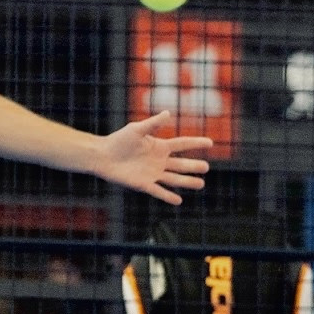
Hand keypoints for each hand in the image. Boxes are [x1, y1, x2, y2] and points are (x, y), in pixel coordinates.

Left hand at [96, 110, 214, 204]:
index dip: (196, 143)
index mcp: (159, 146)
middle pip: (181, 164)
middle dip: (193, 166)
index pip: (182, 144)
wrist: (102, 155)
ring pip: (174, 178)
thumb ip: (153, 123)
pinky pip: (159, 191)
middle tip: (206, 167)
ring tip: (201, 184)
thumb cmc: (118, 140)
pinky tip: (179, 200)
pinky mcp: (144, 184)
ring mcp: (153, 173)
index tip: (210, 142)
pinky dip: (168, 196)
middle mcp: (159, 160)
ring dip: (187, 181)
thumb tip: (168, 113)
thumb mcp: (137, 129)